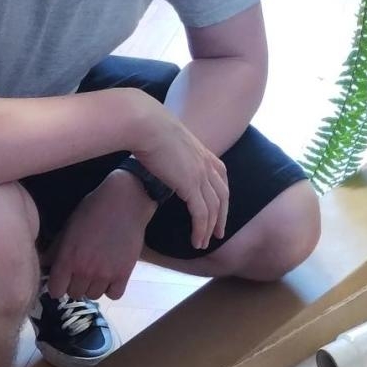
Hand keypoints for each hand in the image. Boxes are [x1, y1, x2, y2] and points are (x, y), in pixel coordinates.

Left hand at [47, 171, 154, 301]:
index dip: (57, 286)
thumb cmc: (93, 210)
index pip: (56, 291)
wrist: (125, 202)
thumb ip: (56, 249)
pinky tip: (110, 276)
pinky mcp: (124, 274)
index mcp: (68, 258)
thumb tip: (44, 264)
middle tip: (80, 272)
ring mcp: (105, 274)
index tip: (61, 281)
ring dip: (93, 287)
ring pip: (94, 296)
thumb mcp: (69, 227)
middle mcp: (85, 270)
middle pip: (74, 294)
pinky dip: (111, 289)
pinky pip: (113, 295)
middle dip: (75, 285)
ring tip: (97, 272)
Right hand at [131, 101, 228, 249]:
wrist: (144, 123)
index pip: (221, 177)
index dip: (222, 196)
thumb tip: (162, 159)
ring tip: (202, 243)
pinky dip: (201, 230)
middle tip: (218, 234)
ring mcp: (200, 174)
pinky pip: (201, 214)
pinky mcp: (190, 185)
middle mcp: (206, 164)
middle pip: (222, 196)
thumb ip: (172, 152)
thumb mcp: (166, 140)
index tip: (219, 209)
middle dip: (221, 217)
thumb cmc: (146, 127)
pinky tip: (196, 241)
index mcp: (202, 151)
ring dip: (209, 229)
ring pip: (213, 209)